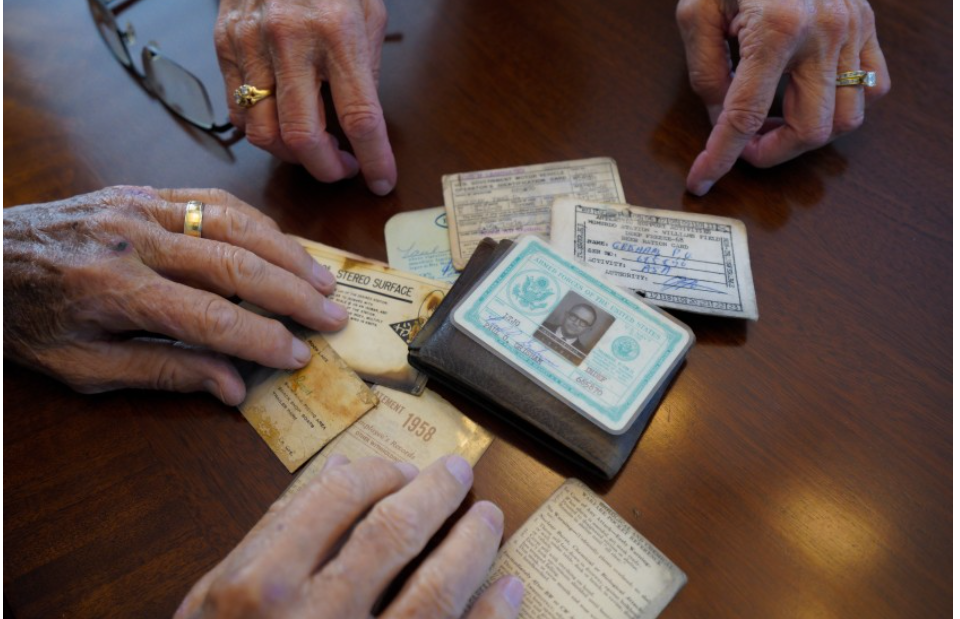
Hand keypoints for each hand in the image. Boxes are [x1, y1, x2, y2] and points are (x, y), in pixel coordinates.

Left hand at [3, 186, 347, 404]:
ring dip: (286, 254)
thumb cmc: (27, 320)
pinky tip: (282, 245)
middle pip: (235, 265)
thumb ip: (163, 372)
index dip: (262, 339)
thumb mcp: (85, 367)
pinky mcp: (142, 191)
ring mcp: (139, 207)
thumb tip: (233, 387)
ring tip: (323, 282)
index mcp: (113, 291)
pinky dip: (256, 224)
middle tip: (333, 318)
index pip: (210, 317)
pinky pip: (212, 200)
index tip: (300, 357)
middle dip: (292, 295)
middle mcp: (133, 240)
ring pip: (233, 224)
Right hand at [175, 455, 524, 617]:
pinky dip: (492, 614)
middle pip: (394, 533)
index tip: (401, 468)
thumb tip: (337, 471)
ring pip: (436, 588)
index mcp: (263, 586)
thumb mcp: (214, 601)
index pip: (337, 499)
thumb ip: (270, 534)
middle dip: (435, 492)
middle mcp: (316, 618)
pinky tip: (509, 588)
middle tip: (458, 472)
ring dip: (472, 544)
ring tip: (489, 518)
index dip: (379, 472)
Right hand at [215, 0, 396, 194]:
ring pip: (263, 134)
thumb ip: (364, 74)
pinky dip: (262, 132)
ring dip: (292, 155)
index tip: (381, 181)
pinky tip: (282, 123)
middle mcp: (290, 40)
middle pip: (302, 137)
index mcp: (337, 32)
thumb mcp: (368, 17)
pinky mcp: (224, 45)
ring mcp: (250, 44)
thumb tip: (359, 132)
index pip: (359, 117)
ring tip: (313, 148)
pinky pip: (237, 113)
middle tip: (341, 169)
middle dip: (325, 169)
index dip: (373, 159)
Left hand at [676, 0, 890, 194]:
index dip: (720, 156)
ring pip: (848, 118)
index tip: (702, 180)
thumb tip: (722, 119)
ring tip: (775, 120)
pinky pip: (873, 87)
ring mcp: (853, 29)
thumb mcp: (697, 10)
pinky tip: (809, 95)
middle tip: (745, 145)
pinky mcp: (868, 25)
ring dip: (808, 134)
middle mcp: (824, 32)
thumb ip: (706, 71)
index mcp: (776, 28)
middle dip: (773, 152)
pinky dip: (843, 105)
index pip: (745, 116)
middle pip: (812, 130)